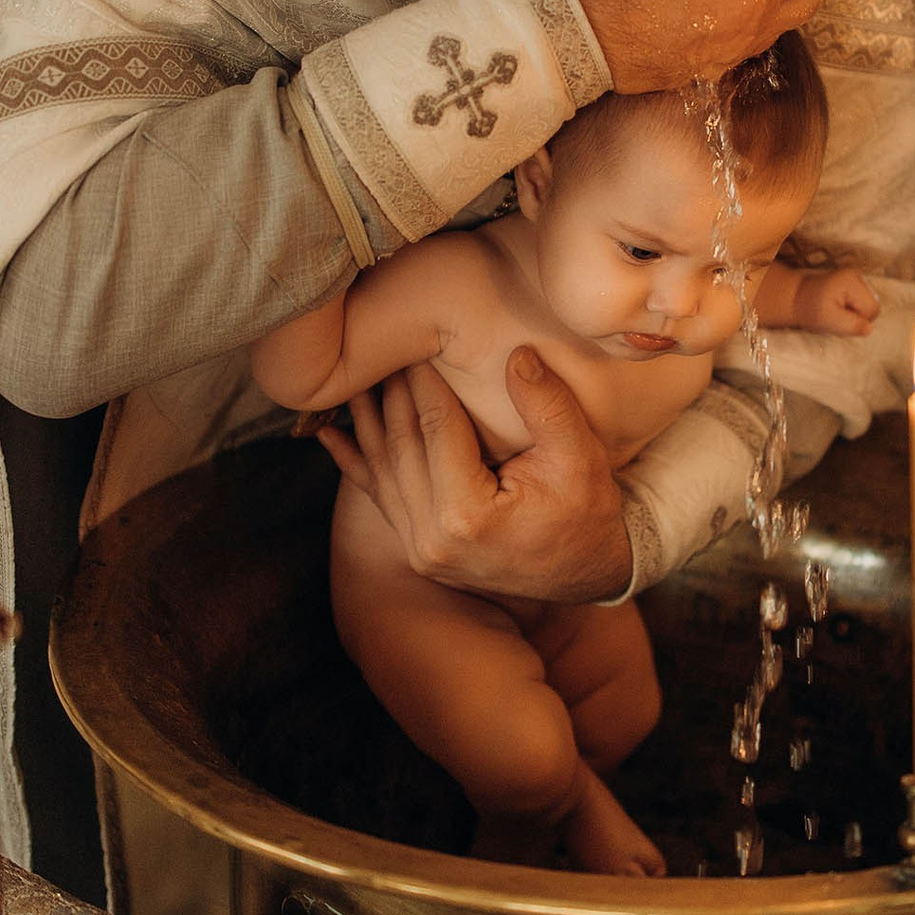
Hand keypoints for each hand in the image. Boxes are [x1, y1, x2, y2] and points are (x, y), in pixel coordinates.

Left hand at [315, 349, 631, 602]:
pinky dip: (354, 463)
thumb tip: (516, 356)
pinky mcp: (417, 551)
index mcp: (467, 517)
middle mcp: (431, 539)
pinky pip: (379, 499)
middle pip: (402, 446)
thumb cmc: (586, 514)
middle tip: (386, 347)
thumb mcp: (581, 458)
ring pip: (382, 470)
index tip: (419, 340)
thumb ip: (547, 406)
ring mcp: (419, 550)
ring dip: (367, 420)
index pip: (436, 429)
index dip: (425, 381)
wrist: (586, 574)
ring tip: (356, 375)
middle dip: (392, 393)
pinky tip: (328, 435)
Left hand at [790, 268, 879, 336]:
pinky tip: (838, 308)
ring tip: (836, 312)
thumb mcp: (829, 320)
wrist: (796, 298)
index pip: (872, 309)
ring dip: (855, 314)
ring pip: (868, 305)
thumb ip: (850, 325)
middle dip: (858, 317)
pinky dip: (852, 309)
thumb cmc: (810, 309)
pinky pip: (862, 302)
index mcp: (852, 281)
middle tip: (837, 316)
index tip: (839, 319)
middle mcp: (857, 275)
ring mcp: (856, 278)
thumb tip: (869, 329)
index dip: (858, 320)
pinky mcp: (854, 283)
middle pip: (873, 306)